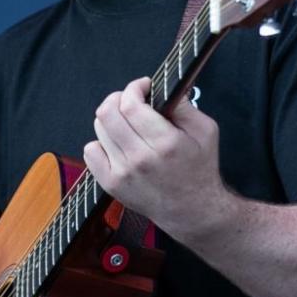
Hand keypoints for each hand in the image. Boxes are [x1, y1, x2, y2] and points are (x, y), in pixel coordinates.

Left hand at [84, 78, 236, 242]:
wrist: (191, 210)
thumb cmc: (200, 170)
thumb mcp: (206, 132)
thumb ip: (185, 107)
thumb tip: (166, 88)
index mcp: (165, 143)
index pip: (130, 104)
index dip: (134, 88)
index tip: (143, 86)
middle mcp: (140, 158)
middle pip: (107, 113)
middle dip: (118, 98)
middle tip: (131, 100)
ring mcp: (122, 173)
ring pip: (99, 129)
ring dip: (111, 119)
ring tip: (127, 123)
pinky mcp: (111, 184)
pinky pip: (90, 151)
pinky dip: (101, 142)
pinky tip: (117, 144)